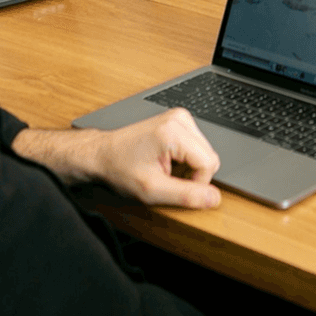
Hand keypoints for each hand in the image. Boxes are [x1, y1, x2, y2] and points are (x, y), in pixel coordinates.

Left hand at [88, 109, 220, 208]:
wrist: (101, 154)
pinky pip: (197, 146)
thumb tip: (214, 198)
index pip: (209, 163)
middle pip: (210, 156)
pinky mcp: (178, 121)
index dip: (196, 184)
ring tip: (164, 170)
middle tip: (166, 179)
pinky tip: (166, 161)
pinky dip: (185, 159)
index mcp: (174, 131)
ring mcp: (180, 117)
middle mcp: (180, 119)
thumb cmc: (120, 169)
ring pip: (205, 152)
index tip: (173, 188)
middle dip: (192, 174)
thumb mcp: (152, 190)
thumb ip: (186, 195)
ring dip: (189, 167)